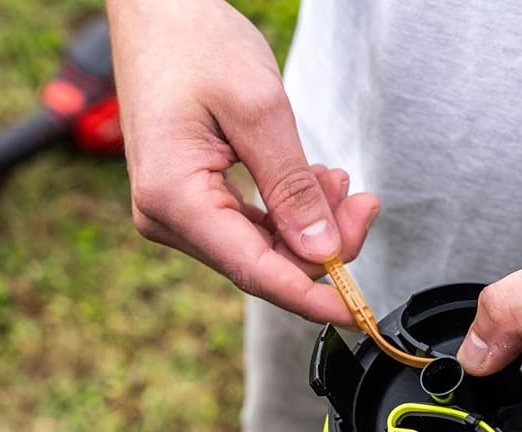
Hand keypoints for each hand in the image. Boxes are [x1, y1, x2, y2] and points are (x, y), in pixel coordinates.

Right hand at [107, 0, 377, 324]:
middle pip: (261, 263)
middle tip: (365, 201)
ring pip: (260, 247)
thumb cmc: (195, 42)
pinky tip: (314, 183)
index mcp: (173, 198)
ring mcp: (174, 212)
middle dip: (322, 244)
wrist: (156, 11)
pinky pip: (248, 226)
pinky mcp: (188, 200)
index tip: (357, 313)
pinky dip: (288, 213)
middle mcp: (165, 217)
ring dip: (308, 224)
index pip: (255, 271)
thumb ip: (292, 188)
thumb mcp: (259, 109)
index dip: (311, 297)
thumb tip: (321, 254)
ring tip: (338, 178)